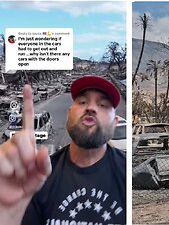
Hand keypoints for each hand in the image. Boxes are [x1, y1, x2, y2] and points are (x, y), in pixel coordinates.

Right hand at [0, 85, 51, 222]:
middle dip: (28, 155)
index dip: (28, 103)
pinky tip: (8, 175)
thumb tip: (42, 150)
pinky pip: (4, 161)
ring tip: (18, 173)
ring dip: (20, 167)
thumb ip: (45, 163)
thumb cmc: (26, 185)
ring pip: (14, 151)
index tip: (28, 88)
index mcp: (28, 143)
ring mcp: (2, 151)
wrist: (13, 199)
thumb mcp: (42, 175)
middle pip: (23, 137)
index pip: (28, 120)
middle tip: (28, 167)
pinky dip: (9, 171)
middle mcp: (14, 144)